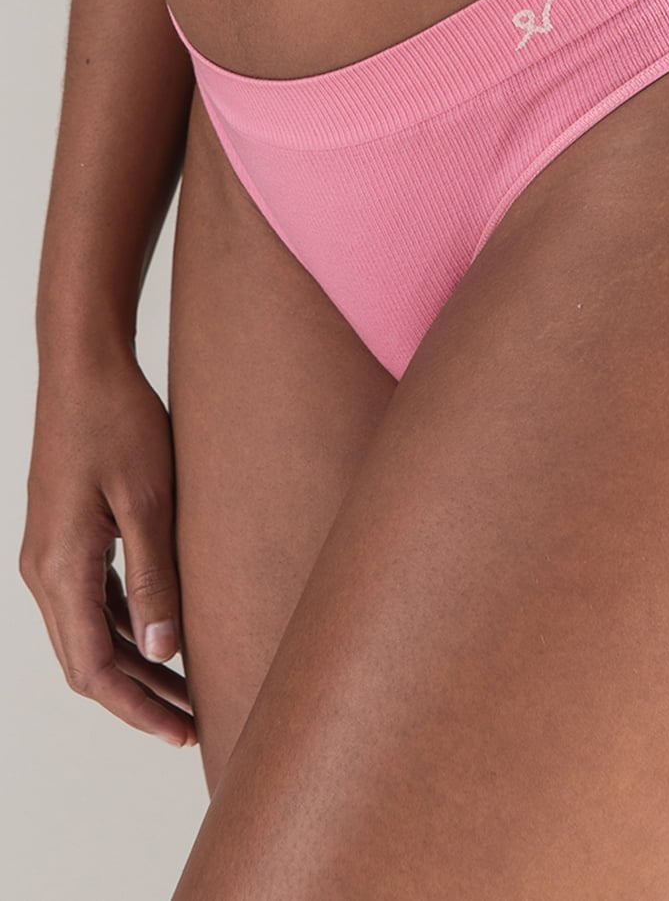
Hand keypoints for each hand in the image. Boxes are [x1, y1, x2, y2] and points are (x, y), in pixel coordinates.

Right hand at [19, 348, 196, 747]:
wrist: (84, 367)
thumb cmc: (119, 422)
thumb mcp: (148, 500)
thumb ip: (154, 579)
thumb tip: (164, 654)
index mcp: (60, 567)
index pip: (93, 668)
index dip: (138, 708)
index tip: (183, 732)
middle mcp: (43, 570)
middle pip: (87, 661)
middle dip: (140, 698)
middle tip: (195, 722)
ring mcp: (49, 553)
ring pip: (87, 634)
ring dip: (134, 665)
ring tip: (188, 688)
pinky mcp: (63, 537)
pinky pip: (88, 602)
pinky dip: (122, 629)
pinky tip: (162, 635)